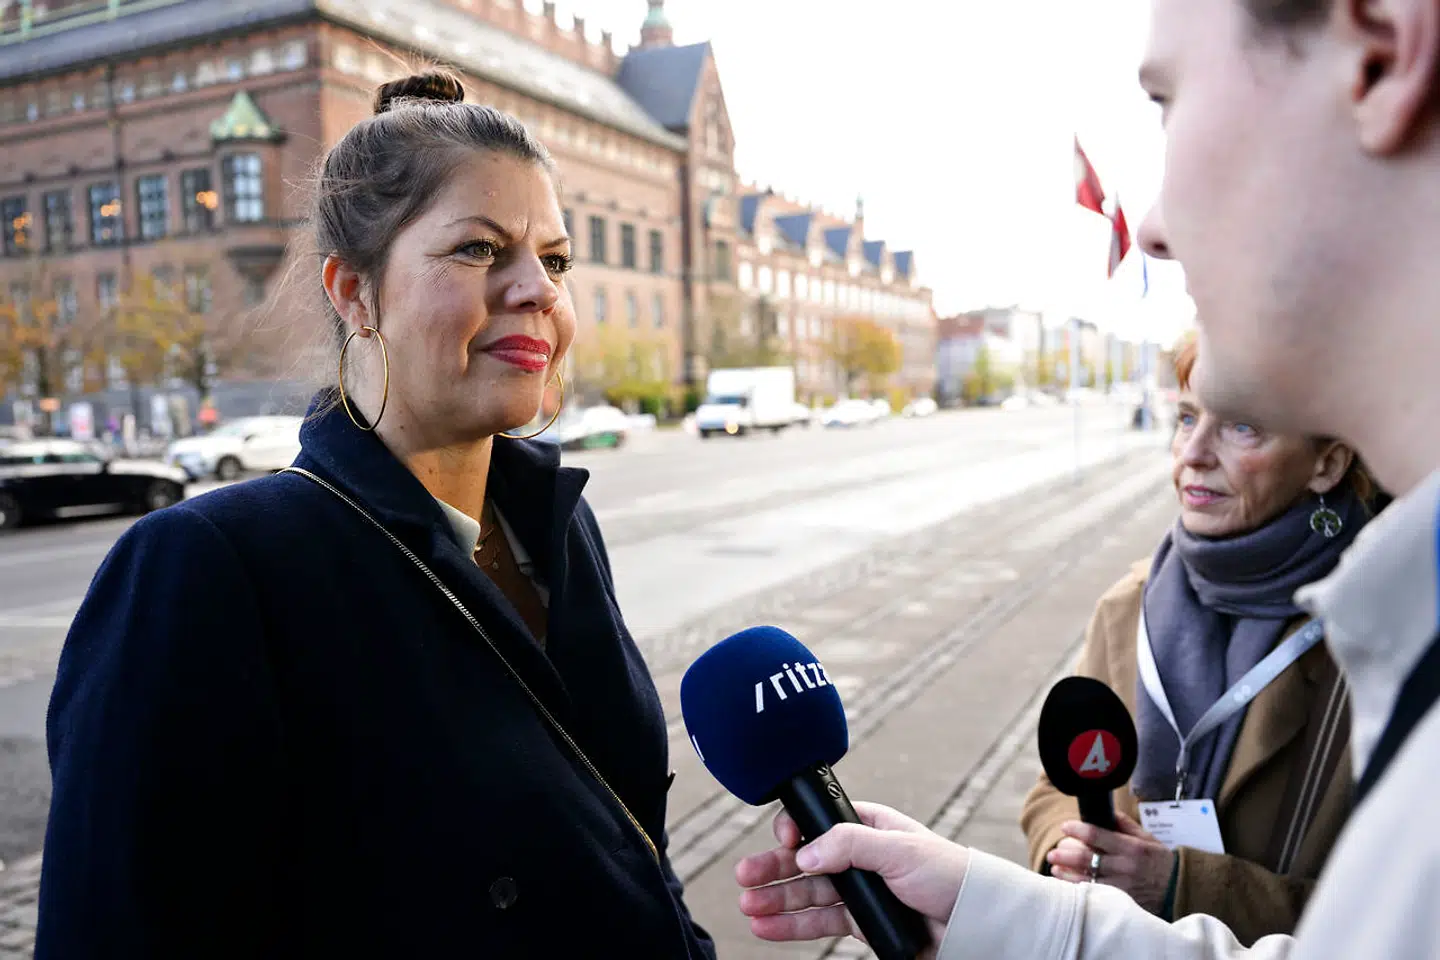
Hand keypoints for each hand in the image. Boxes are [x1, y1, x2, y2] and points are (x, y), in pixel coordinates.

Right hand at [735, 801, 965, 952]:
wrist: (973, 923)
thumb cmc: (948, 874)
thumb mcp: (899, 848)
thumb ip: (849, 845)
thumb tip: (805, 853)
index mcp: (868, 826)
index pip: (819, 823)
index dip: (797, 830)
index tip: (786, 841)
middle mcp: (857, 856)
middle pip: (804, 859)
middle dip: (772, 867)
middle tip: (744, 877)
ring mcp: (856, 890)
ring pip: (805, 892)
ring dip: (775, 899)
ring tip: (748, 907)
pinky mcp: (858, 921)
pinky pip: (817, 922)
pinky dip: (790, 925)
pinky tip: (767, 927)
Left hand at [1046, 813, 1175, 913]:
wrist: (1178, 888)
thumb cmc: (1159, 860)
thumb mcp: (1146, 838)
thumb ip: (1123, 825)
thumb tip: (1103, 811)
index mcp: (1131, 847)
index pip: (1097, 836)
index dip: (1077, 830)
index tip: (1065, 827)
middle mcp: (1125, 867)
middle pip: (1087, 859)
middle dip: (1065, 854)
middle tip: (1053, 851)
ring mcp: (1123, 886)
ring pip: (1087, 879)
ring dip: (1066, 873)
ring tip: (1054, 867)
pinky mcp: (1122, 901)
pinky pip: (1095, 894)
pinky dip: (1078, 888)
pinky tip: (1066, 883)